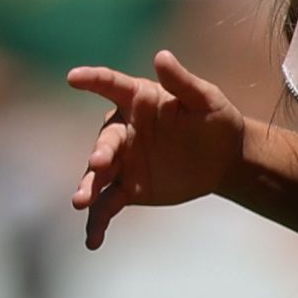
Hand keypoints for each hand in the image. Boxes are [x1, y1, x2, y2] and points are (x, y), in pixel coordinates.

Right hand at [67, 50, 248, 248]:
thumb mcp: (206, 100)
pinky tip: (93, 241)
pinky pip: (107, 205)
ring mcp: (122, 161)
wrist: (223, 160)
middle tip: (98, 165)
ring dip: (88, 189)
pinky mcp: (127, 189)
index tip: (74, 78)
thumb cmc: (215, 121)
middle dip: (99, 154)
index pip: (111, 86)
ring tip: (81, 205)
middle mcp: (123, 130)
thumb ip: (182, 82)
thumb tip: (162, 56)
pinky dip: (98, 222)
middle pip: (104, 141)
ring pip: (98, 176)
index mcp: (137, 100)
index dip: (93, 80)